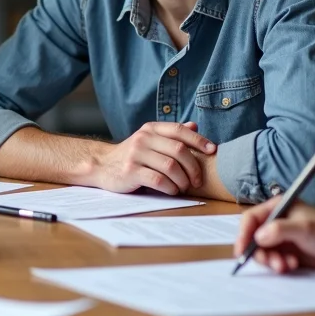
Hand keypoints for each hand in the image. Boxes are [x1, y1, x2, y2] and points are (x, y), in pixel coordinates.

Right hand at [91, 121, 215, 194]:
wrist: (102, 166)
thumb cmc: (132, 155)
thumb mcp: (150, 140)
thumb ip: (171, 135)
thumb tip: (194, 125)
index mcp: (150, 129)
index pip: (179, 130)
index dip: (198, 140)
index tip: (212, 151)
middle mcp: (143, 139)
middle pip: (178, 150)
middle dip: (193, 167)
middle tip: (197, 180)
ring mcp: (135, 155)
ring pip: (170, 167)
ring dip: (182, 180)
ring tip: (183, 187)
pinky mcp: (130, 171)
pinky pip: (158, 180)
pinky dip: (170, 188)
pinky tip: (171, 190)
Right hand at [234, 196, 314, 272]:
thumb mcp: (304, 229)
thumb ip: (279, 230)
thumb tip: (257, 238)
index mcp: (277, 207)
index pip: (251, 219)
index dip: (243, 234)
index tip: (241, 250)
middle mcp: (275, 221)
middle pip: (253, 237)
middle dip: (260, 253)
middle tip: (273, 263)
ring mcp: (280, 238)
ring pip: (261, 251)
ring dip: (271, 261)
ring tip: (286, 266)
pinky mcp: (285, 251)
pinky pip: (272, 260)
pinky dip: (278, 265)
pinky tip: (292, 265)